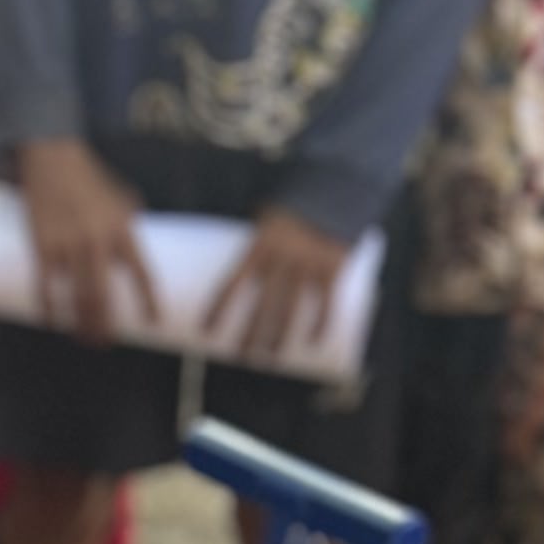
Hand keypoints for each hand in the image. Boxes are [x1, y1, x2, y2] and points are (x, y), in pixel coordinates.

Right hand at [21, 138, 155, 340]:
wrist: (54, 160)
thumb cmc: (91, 180)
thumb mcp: (123, 197)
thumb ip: (131, 225)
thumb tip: (132, 256)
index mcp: (122, 229)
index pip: (142, 273)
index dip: (149, 301)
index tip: (153, 322)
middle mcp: (97, 240)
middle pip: (104, 297)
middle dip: (106, 326)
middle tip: (106, 343)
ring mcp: (67, 245)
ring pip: (77, 298)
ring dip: (81, 325)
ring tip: (84, 339)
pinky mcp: (42, 246)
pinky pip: (45, 287)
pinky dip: (49, 310)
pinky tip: (52, 323)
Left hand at [202, 208, 349, 366]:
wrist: (337, 184)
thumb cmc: (296, 205)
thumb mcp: (269, 217)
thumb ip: (259, 246)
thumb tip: (244, 283)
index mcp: (261, 243)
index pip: (233, 280)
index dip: (219, 307)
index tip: (206, 329)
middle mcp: (284, 256)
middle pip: (261, 304)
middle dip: (250, 334)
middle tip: (242, 357)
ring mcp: (310, 263)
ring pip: (290, 309)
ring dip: (278, 337)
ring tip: (269, 359)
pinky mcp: (334, 267)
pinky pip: (326, 303)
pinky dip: (319, 325)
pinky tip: (311, 344)